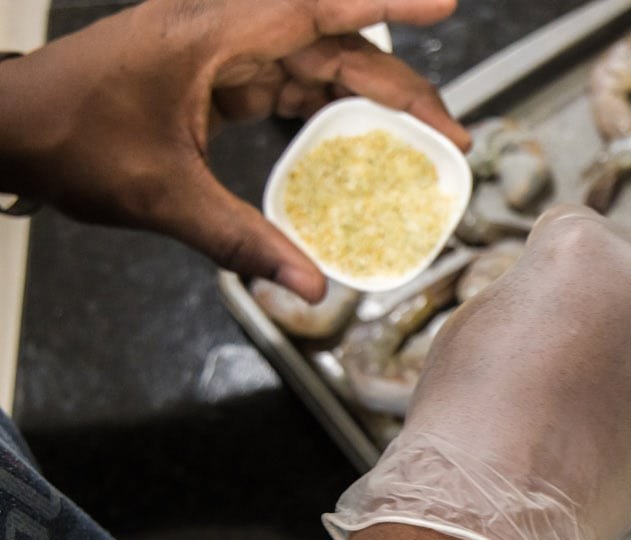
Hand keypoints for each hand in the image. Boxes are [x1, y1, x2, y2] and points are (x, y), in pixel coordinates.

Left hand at [0, 0, 468, 300]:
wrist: (2, 131)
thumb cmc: (65, 142)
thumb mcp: (160, 196)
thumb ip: (241, 240)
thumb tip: (310, 287)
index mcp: (209, 36)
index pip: (316, 10)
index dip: (386, 5)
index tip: (443, 5)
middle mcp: (219, 31)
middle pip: (330, 46)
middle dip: (398, 88)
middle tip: (451, 135)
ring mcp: (214, 50)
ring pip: (313, 64)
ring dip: (367, 98)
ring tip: (421, 138)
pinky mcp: (207, 74)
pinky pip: (284, 82)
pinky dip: (324, 108)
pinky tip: (355, 138)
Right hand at [325, 205, 630, 539]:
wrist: (502, 508)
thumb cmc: (471, 409)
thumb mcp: (482, 320)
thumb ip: (535, 293)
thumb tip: (562, 302)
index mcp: (590, 247)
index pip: (574, 227)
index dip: (541, 260)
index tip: (527, 292)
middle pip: (628, 268)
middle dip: (597, 293)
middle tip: (553, 339)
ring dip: (621, 345)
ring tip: (567, 397)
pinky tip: (591, 431)